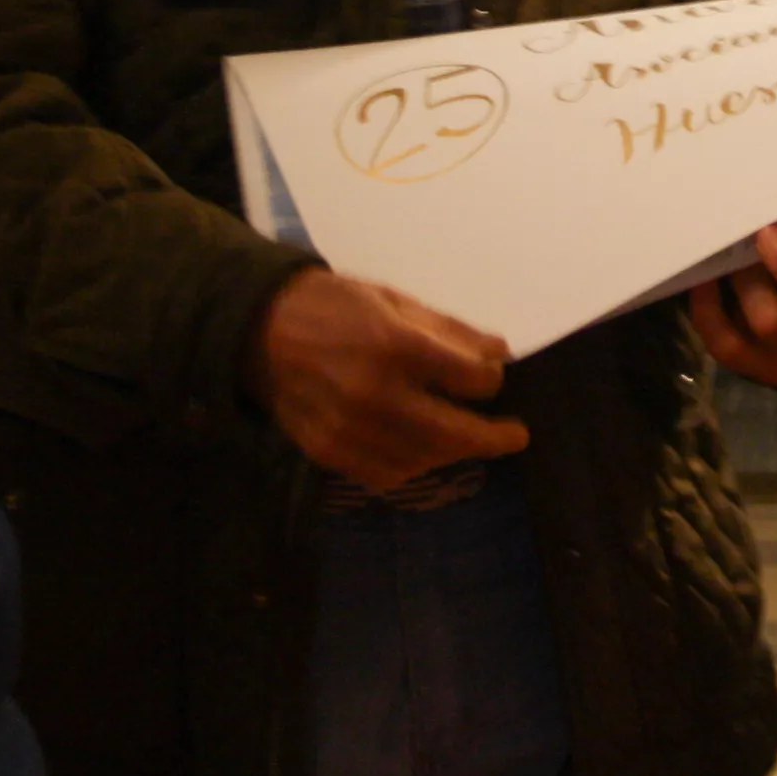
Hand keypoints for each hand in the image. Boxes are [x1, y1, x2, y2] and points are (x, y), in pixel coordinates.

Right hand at [246, 266, 528, 491]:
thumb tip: (499, 354)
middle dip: (492, 437)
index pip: (470, 379)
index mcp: (395, 346)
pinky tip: (425, 451)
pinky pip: (386, 474)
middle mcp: (374, 395)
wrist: (260, 330)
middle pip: (453, 432)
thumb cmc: (335, 306)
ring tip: (470, 441)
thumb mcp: (395, 300)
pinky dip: (414, 466)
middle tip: (516, 436)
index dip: (491, 379)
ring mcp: (350, 430)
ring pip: (424, 459)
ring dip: (455, 453)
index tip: (493, 375)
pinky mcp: (329, 453)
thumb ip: (449, 331)